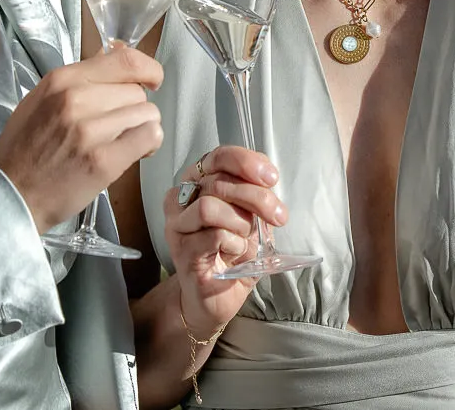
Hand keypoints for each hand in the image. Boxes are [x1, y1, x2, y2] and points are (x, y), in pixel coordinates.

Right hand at [0, 46, 163, 229]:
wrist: (10, 193)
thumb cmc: (26, 147)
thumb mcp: (43, 98)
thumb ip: (81, 77)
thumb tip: (117, 52)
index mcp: (61, 80)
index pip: (124, 59)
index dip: (147, 69)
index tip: (151, 80)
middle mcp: (75, 99)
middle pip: (137, 91)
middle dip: (134, 109)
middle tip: (119, 127)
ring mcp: (89, 131)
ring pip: (147, 113)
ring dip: (143, 127)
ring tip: (124, 142)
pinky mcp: (103, 161)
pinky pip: (149, 137)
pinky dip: (150, 144)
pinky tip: (137, 151)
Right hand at [162, 147, 287, 333]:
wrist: (218, 297)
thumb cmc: (233, 252)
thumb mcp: (250, 216)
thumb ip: (254, 193)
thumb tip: (267, 178)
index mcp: (197, 182)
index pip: (218, 157)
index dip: (246, 162)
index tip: (271, 178)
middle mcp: (180, 199)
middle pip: (220, 182)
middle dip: (257, 197)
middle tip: (277, 216)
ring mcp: (177, 226)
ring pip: (209, 207)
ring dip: (240, 222)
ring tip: (246, 238)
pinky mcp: (182, 252)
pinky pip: (213, 236)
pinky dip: (235, 244)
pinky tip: (235, 254)